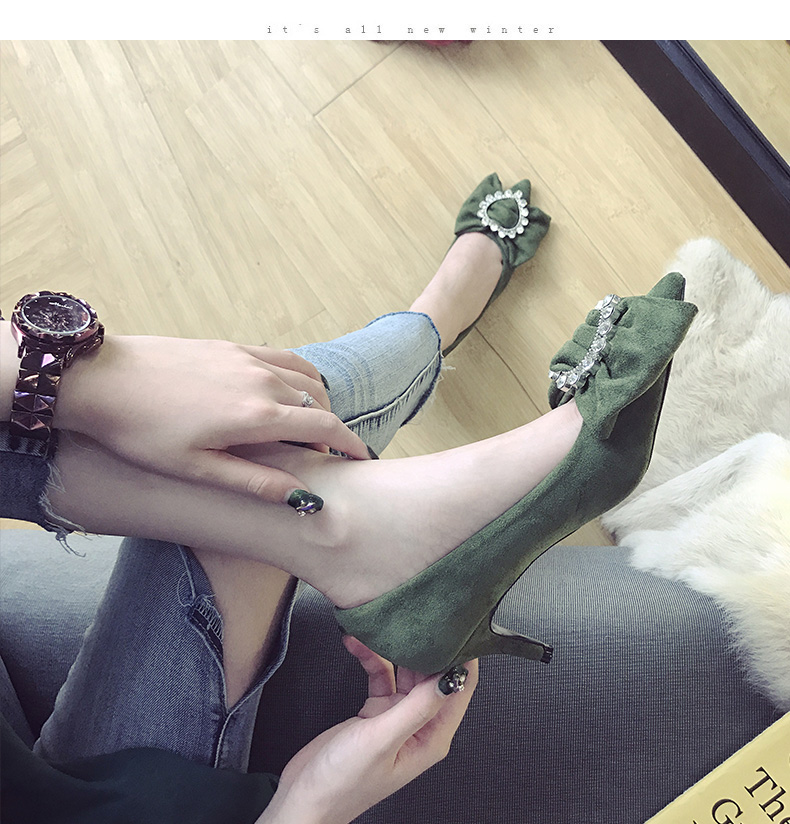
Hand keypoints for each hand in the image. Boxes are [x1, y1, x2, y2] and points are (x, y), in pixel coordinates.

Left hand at [53, 335, 370, 503]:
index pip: (323, 426)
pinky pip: (283, 356)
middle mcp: (260, 380)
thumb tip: (300, 497)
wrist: (99, 380)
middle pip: (319, 402)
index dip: (349, 443)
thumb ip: (253, 481)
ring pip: (305, 377)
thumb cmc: (141, 430)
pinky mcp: (231, 345)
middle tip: (323, 454)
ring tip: (309, 425)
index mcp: (255, 415)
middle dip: (331, 428)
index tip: (361, 459)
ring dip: (317, 401)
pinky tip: (290, 389)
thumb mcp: (195, 468)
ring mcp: (246, 358)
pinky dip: (300, 374)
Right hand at [257, 638, 477, 823]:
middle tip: (416, 617)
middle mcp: (419, 726)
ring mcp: (396, 718)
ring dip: (394, 649)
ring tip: (382, 626)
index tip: (457, 627)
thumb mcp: (383, 740)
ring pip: (406, 671)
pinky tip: (357, 644)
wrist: (303, 797)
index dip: (462, 658)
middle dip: (426, 646)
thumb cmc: (343, 783)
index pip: (459, 689)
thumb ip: (417, 707)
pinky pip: (380, 675)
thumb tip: (451, 676)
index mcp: (432, 738)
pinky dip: (370, 659)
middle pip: (434, 675)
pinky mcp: (374, 712)